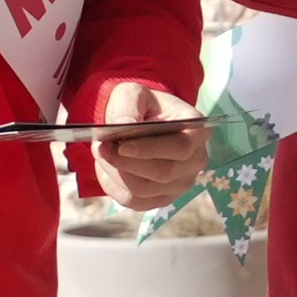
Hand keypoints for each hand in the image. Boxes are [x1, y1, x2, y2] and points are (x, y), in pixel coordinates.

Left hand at [95, 82, 208, 210]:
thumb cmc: (142, 105)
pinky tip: (107, 169)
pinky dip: (114, 187)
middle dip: (126, 163)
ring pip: (145, 190)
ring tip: (101, 154)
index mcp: (197, 130)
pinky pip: (135, 202)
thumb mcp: (133, 95)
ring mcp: (182, 183)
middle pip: (163, 173)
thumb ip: (129, 107)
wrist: (142, 120)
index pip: (181, 148)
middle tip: (99, 147)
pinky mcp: (163, 198)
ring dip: (116, 174)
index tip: (122, 146)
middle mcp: (196, 160)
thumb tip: (123, 126)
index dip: (150, 150)